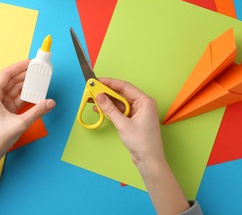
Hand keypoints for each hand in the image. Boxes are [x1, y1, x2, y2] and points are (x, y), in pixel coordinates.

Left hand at [0, 60, 54, 214]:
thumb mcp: (20, 123)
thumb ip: (37, 112)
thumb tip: (50, 102)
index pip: (6, 74)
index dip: (19, 66)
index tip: (30, 62)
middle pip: (11, 80)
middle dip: (25, 74)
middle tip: (38, 70)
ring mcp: (0, 103)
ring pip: (15, 88)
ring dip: (26, 85)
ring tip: (39, 80)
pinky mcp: (5, 110)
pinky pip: (17, 98)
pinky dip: (26, 95)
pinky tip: (35, 93)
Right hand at [95, 78, 189, 213]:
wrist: (149, 160)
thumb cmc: (142, 143)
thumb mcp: (123, 124)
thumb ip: (110, 109)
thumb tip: (99, 96)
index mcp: (145, 101)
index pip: (125, 86)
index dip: (110, 82)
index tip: (98, 81)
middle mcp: (142, 104)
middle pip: (121, 93)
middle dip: (106, 92)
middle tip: (92, 90)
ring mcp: (137, 112)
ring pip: (119, 102)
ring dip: (106, 101)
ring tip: (92, 99)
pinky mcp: (132, 119)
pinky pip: (119, 110)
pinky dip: (110, 109)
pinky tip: (99, 109)